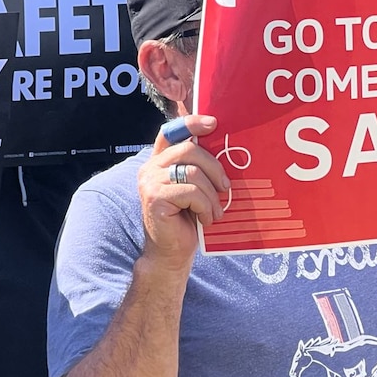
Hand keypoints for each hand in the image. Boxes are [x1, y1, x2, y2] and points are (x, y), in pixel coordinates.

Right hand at [137, 115, 229, 272]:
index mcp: (160, 161)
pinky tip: (206, 219)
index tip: (213, 124)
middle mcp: (150, 168)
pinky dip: (205, 206)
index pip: (171, 131)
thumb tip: (227, 150)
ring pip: (193, 173)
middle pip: (189, 150)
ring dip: (211, 194)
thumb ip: (199, 168)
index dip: (191, 123)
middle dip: (214, 167)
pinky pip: (191, 192)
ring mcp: (149, 182)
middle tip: (226, 187)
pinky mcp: (154, 198)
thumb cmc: (187, 220)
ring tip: (215, 211)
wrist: (171, 253)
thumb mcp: (194, 189)